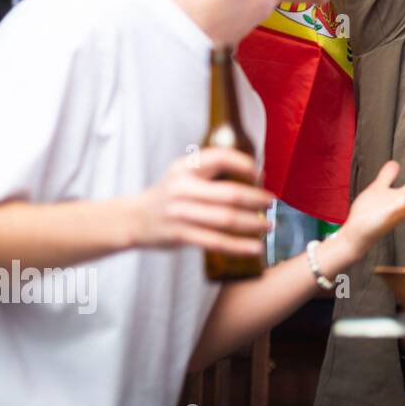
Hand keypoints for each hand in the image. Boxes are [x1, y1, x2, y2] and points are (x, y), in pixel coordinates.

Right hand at [130, 148, 274, 256]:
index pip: (219, 157)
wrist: (132, 219)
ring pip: (226, 219)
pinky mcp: (180, 235)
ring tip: (269, 225)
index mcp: (184, 168)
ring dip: (253, 224)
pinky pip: (216, 241)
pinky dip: (239, 246)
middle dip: (257, 199)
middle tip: (272, 202)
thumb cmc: (168, 194)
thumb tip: (255, 175)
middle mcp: (182, 188)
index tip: (259, 174)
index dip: (244, 164)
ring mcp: (180, 213)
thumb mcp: (182, 173)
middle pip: (229, 194)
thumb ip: (210, 170)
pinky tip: (255, 248)